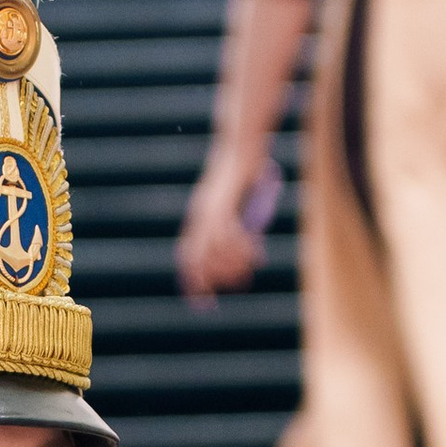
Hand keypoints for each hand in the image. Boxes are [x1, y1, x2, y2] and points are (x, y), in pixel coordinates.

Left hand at [177, 159, 269, 298]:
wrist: (241, 144)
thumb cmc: (244, 169)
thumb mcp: (240, 200)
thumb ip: (240, 221)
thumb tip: (249, 244)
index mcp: (200, 216)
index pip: (188, 255)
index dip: (193, 280)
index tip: (203, 302)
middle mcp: (200, 214)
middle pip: (197, 259)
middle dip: (210, 281)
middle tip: (236, 287)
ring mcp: (210, 209)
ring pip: (215, 250)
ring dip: (233, 266)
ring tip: (250, 271)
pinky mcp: (224, 203)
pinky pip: (230, 235)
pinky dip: (243, 249)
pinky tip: (257, 254)